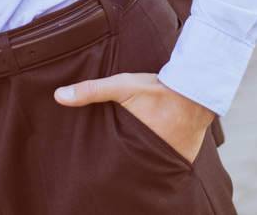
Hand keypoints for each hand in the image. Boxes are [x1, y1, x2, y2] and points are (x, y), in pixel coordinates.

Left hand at [54, 72, 214, 163]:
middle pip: (134, 170)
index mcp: (134, 144)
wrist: (198, 88)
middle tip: (116, 164)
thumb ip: (92, 90)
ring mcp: (171, 160)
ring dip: (145, 166)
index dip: (107, 167)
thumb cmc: (159, 88)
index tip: (99, 168)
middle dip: (125, 168)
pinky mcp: (185, 159)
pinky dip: (164, 164)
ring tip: (134, 164)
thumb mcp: (123, 86)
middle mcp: (153, 158)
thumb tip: (58, 96)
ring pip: (152, 169)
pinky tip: (157, 158)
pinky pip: (170, 166)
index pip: (115, 165)